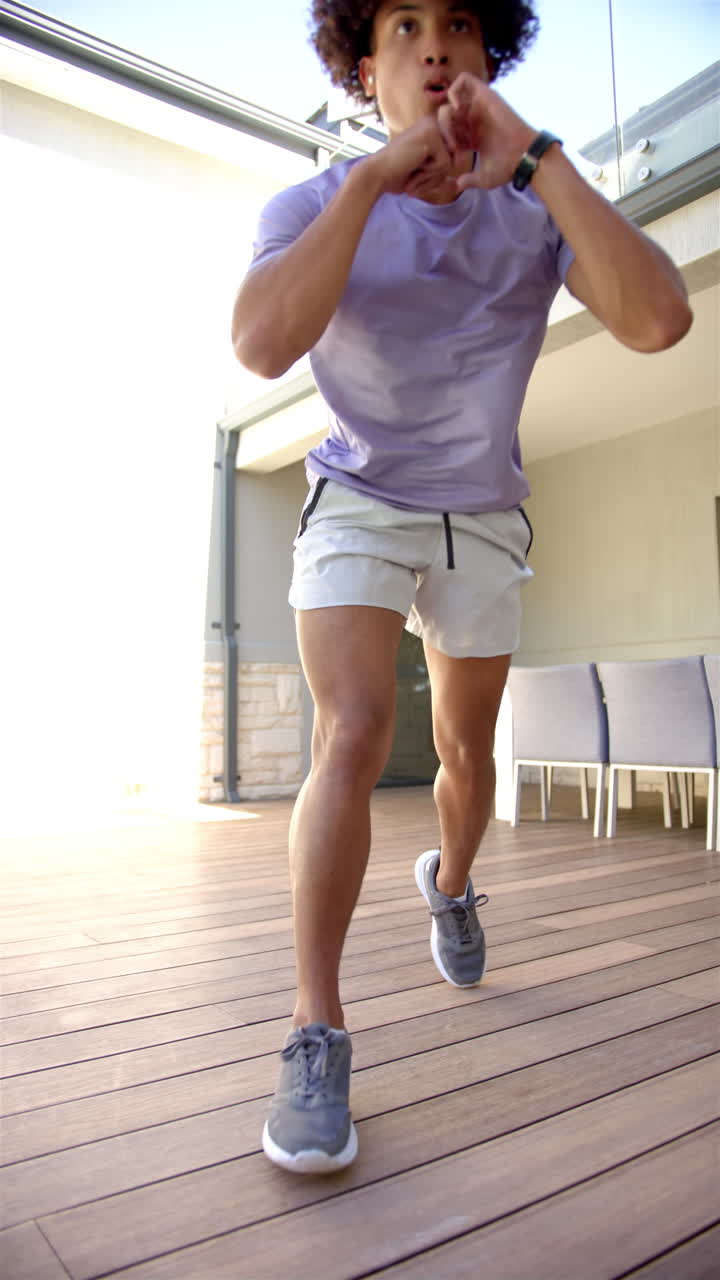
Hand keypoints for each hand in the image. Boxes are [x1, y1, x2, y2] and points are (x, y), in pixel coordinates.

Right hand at [365, 117, 457, 198]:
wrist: (377, 175)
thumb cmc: (397, 176)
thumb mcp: (424, 176)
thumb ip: (440, 177)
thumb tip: (457, 184)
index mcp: (432, 128)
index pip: (453, 156)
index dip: (438, 172)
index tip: (416, 171)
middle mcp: (433, 122)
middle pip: (455, 158)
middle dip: (437, 174)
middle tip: (414, 174)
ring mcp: (433, 126)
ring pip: (452, 161)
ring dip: (433, 175)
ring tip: (413, 171)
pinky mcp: (432, 136)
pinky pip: (445, 164)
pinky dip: (430, 173)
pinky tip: (413, 167)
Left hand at [437, 72, 536, 190]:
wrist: (524, 155)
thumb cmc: (507, 167)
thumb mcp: (484, 178)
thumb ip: (469, 180)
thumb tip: (456, 185)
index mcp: (471, 135)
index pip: (448, 130)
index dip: (443, 140)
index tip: (451, 154)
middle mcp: (474, 119)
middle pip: (446, 114)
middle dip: (442, 127)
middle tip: (451, 143)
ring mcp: (479, 106)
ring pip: (452, 98)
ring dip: (447, 111)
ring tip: (454, 128)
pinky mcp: (486, 94)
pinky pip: (464, 79)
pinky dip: (455, 91)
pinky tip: (457, 109)